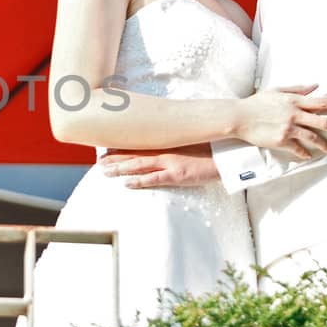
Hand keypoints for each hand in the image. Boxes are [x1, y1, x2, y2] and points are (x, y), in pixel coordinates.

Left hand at [101, 145, 217, 188]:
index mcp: (167, 142)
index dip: (121, 147)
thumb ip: (174, 143)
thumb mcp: (189, 142)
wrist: (228, 154)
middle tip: (98, 162)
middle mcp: (165, 150)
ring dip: (120, 168)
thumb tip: (164, 144)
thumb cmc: (210, 148)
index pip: (139, 144)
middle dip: (115, 158)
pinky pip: (154, 179)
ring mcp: (170, 162)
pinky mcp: (178, 174)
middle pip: (134, 153)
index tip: (105, 149)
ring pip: (139, 165)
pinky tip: (126, 183)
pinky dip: (139, 181)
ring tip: (104, 172)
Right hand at [235, 84, 326, 159]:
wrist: (239, 117)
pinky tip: (310, 156)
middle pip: (323, 122)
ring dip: (326, 145)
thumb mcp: (277, 90)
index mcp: (295, 101)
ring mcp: (288, 128)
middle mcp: (294, 114)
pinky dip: (305, 152)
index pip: (322, 103)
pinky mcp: (281, 140)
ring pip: (314, 138)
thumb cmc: (256, 102)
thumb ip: (297, 89)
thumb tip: (315, 86)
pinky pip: (298, 148)